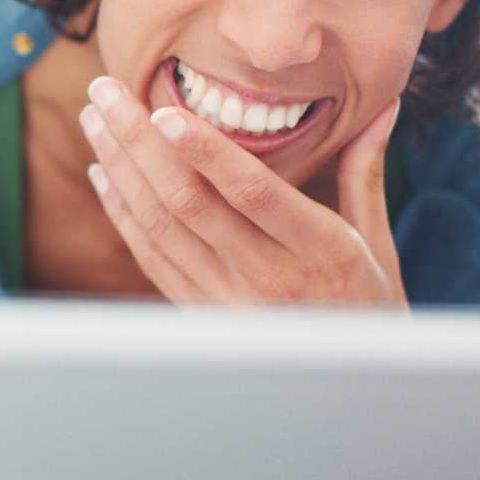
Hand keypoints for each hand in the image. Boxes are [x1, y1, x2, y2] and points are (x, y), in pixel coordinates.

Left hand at [80, 77, 406, 307]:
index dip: (206, 152)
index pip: (253, 194)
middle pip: (189, 203)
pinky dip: (122, 212)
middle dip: (139, 141)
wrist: (349, 388)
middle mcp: (267, 278)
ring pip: (160, 226)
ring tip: (95, 118)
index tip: (166, 110)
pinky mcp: (199, 315)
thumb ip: (365, 171)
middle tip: (106, 90)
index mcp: (319, 250)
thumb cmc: (368, 304)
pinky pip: (151, 258)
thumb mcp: (377, 242)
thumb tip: (384, 107)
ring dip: (121, 168)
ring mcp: (226, 301)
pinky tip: (104, 172)